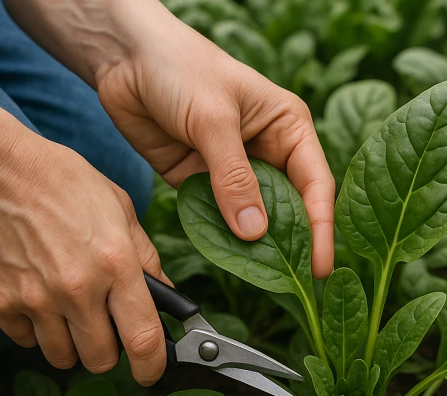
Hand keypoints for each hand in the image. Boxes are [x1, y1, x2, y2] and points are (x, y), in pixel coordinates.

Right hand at [0, 118, 169, 384]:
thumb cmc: (62, 182)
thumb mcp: (120, 209)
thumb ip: (146, 258)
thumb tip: (166, 296)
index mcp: (116, 264)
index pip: (143, 339)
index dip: (153, 366)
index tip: (152, 372)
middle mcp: (78, 289)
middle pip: (101, 360)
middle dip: (109, 353)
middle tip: (106, 330)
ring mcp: (36, 299)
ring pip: (63, 357)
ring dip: (72, 345)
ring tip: (71, 313)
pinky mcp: (1, 303)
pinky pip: (27, 341)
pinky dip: (36, 331)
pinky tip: (39, 300)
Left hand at [94, 20, 334, 277]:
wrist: (124, 58)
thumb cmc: (180, 67)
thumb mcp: (212, 119)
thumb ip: (233, 177)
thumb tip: (255, 233)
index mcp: (288, 129)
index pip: (316, 185)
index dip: (321, 228)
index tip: (321, 267)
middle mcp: (268, 153)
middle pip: (290, 208)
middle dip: (292, 244)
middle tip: (294, 284)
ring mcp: (234, 172)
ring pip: (253, 219)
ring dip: (254, 247)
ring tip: (261, 280)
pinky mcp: (202, 184)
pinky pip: (217, 219)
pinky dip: (220, 238)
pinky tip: (224, 258)